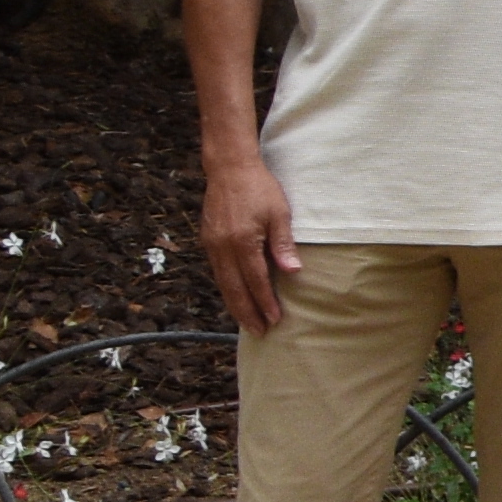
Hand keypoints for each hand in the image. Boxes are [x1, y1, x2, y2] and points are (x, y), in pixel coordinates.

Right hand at [197, 151, 299, 335]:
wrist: (229, 169)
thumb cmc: (260, 188)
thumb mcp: (279, 213)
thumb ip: (283, 244)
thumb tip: (293, 272)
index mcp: (242, 241)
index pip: (255, 280)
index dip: (265, 302)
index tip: (274, 319)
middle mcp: (222, 247)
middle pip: (234, 288)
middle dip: (247, 312)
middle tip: (259, 332)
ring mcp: (212, 245)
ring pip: (223, 283)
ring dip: (235, 304)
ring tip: (247, 322)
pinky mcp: (208, 241)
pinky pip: (217, 272)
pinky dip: (227, 288)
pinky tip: (236, 297)